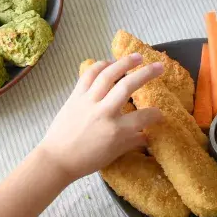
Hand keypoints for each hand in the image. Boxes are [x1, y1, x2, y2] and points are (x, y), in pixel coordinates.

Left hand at [37, 55, 163, 181]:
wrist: (57, 158)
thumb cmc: (86, 160)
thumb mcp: (114, 154)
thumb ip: (132, 142)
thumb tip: (147, 136)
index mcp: (116, 131)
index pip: (143, 117)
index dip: (155, 114)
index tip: (160, 113)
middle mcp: (104, 112)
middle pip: (127, 86)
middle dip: (146, 74)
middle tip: (159, 66)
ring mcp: (88, 102)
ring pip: (107, 75)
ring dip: (124, 62)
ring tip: (137, 57)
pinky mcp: (75, 96)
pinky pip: (88, 76)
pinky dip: (99, 66)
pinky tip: (110, 62)